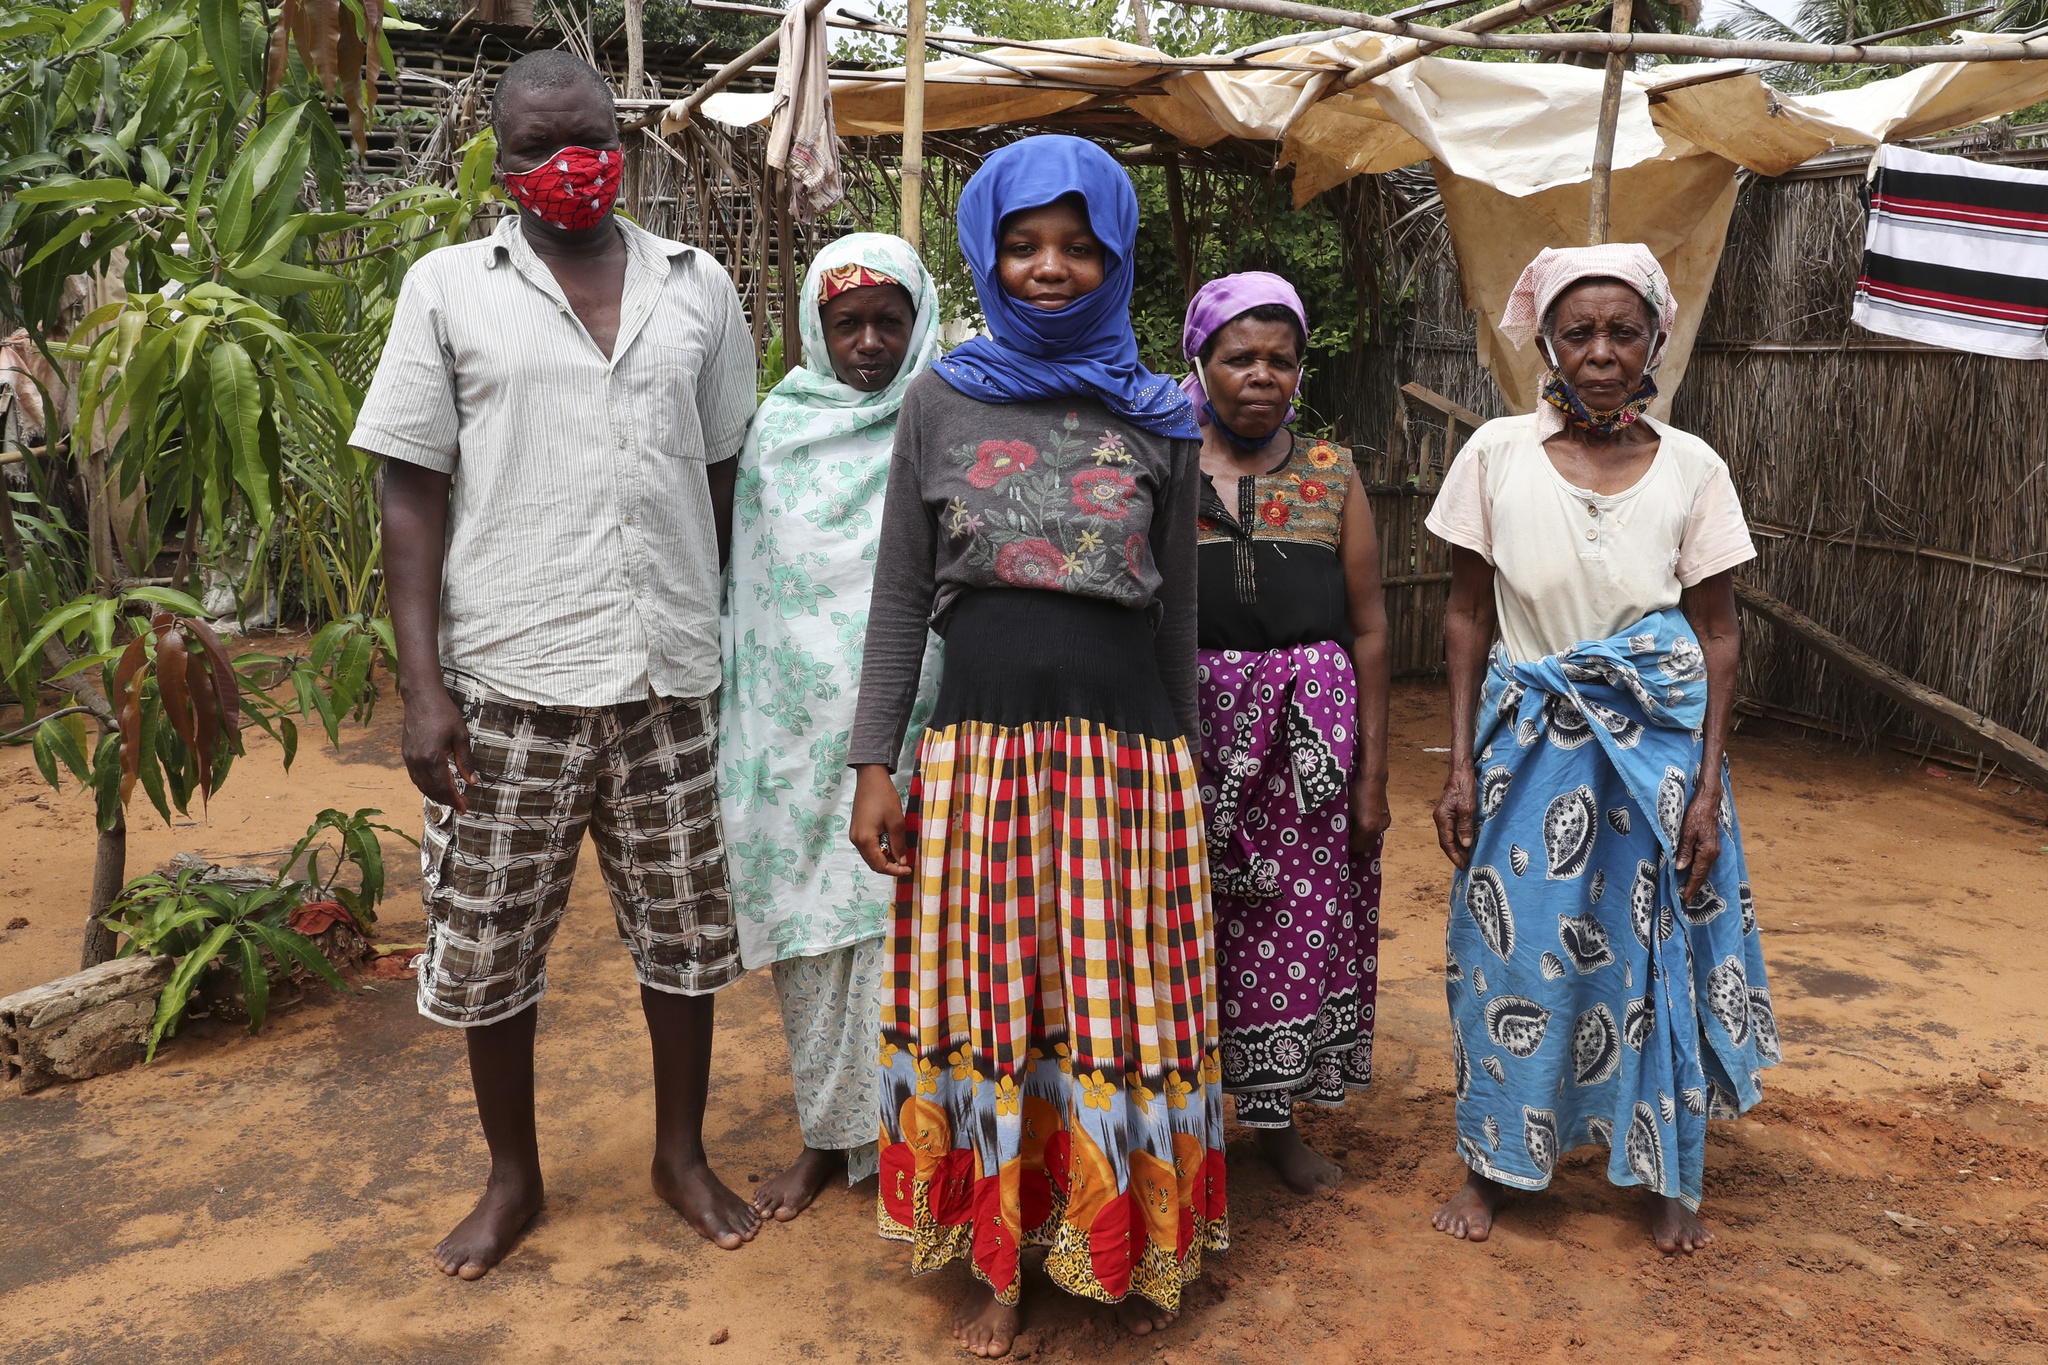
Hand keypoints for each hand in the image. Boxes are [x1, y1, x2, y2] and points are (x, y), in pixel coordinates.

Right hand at [400, 683, 475, 812]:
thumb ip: (465, 761)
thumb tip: (472, 781)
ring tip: (450, 798)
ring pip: (422, 786)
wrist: (421, 698)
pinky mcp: (406, 754)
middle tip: (461, 805)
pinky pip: (415, 777)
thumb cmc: (443, 714)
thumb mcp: (460, 737)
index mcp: (432, 758)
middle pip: (432, 790)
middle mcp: (418, 762)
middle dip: (447, 800)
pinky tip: (436, 786)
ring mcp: (409, 759)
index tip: (465, 808)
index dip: (455, 800)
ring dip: (436, 795)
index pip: (444, 787)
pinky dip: (426, 786)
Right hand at [849, 764, 910, 876]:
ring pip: (870, 855)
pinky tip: (890, 842)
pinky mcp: (857, 829)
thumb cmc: (884, 797)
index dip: (894, 870)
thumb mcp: (896, 822)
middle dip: (889, 866)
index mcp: (864, 840)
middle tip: (905, 863)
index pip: (879, 865)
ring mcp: (854, 834)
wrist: (871, 778)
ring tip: (899, 851)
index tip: (908, 869)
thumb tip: (902, 861)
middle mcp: (856, 840)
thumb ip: (899, 844)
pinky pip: (868, 846)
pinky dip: (880, 848)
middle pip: (873, 863)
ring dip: (885, 857)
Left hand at [1348, 773, 1390, 855]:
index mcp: (1367, 827)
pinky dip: (1369, 832)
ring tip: (1354, 831)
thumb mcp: (1347, 811)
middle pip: (1366, 847)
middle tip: (1347, 839)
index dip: (1348, 847)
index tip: (1341, 843)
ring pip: (1372, 840)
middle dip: (1356, 845)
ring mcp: (1384, 824)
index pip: (1356, 847)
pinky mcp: (1387, 819)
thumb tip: (1343, 838)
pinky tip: (1363, 824)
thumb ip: (1347, 828)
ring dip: (1363, 839)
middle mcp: (1378, 828)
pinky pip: (1377, 832)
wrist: (1373, 779)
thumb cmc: (1357, 792)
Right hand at [1432, 764, 1477, 870]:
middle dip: (1455, 854)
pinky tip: (1465, 842)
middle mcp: (1440, 818)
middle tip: (1466, 865)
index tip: (1463, 866)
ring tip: (1467, 856)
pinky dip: (1457, 838)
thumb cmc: (1464, 786)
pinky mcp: (1449, 811)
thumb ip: (1465, 826)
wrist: (1461, 771)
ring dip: (1457, 847)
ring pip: (1448, 836)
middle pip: (1446, 841)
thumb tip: (1466, 844)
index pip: (1446, 843)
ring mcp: (1443, 815)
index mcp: (1442, 818)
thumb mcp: (1468, 807)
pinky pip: (1451, 830)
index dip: (1455, 856)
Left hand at [1674, 788, 1722, 906]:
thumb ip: (1684, 851)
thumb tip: (1681, 868)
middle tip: (1687, 900)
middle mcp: (1713, 854)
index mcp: (1707, 852)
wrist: (1708, 801)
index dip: (1690, 887)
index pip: (1697, 875)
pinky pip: (1706, 863)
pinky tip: (1696, 874)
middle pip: (1703, 875)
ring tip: (1690, 891)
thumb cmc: (1696, 815)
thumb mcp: (1686, 833)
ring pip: (1705, 870)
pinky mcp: (1712, 845)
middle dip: (1695, 888)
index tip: (1685, 899)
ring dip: (1698, 881)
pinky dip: (1700, 872)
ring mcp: (1714, 850)